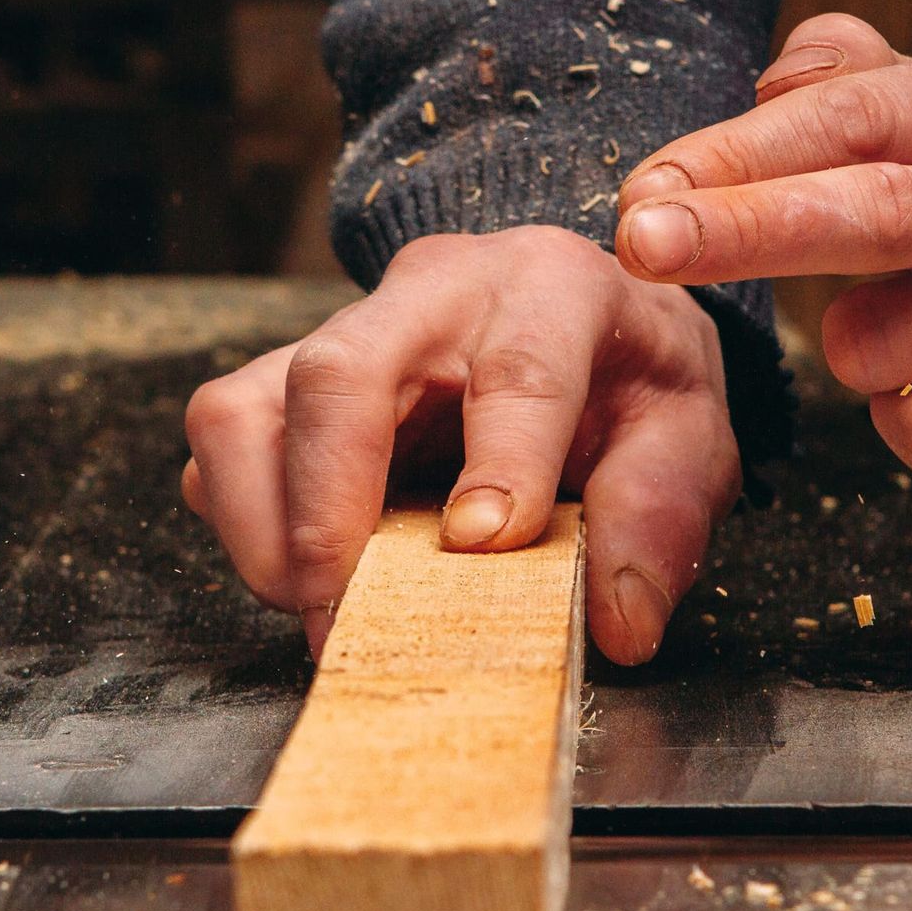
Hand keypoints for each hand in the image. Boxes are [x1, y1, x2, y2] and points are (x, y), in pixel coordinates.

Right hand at [181, 226, 741, 663]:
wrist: (585, 329)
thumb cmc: (630, 383)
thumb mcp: (686, 440)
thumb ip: (660, 521)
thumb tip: (617, 623)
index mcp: (553, 287)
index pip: (518, 367)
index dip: (499, 462)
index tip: (480, 550)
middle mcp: (432, 292)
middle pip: (339, 372)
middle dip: (330, 511)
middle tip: (352, 619)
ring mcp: (344, 330)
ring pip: (244, 405)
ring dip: (264, 528)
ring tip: (319, 609)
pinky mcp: (286, 377)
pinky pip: (225, 442)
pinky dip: (244, 522)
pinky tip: (304, 573)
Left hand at [614, 13, 911, 487]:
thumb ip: (852, 84)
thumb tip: (768, 87)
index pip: (853, 121)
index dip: (737, 157)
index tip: (644, 193)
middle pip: (872, 213)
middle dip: (741, 230)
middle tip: (640, 242)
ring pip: (876, 345)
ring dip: (854, 350)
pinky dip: (906, 420)